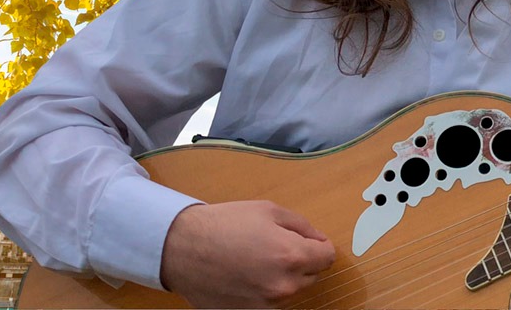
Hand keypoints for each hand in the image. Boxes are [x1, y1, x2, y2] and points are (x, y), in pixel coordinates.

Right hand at [160, 200, 335, 307]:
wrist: (183, 249)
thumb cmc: (223, 226)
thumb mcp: (268, 210)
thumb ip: (301, 225)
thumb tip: (318, 239)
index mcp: (292, 256)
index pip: (327, 257)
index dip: (319, 246)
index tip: (309, 241)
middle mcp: (283, 285)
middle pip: (311, 275)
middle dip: (301, 260)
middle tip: (274, 246)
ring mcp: (267, 304)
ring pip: (291, 290)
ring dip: (283, 276)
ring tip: (256, 260)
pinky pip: (270, 302)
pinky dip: (264, 290)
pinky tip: (246, 275)